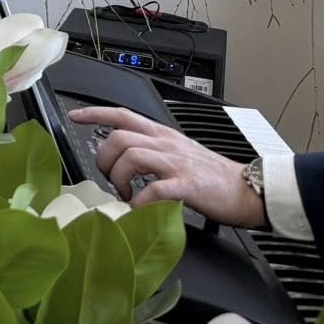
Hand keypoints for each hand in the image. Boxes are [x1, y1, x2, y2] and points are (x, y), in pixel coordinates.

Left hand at [68, 105, 267, 226]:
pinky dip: (140, 202)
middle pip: (119, 137)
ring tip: (125, 195)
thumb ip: (154, 153)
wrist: (249, 191)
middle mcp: (166, 144)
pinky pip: (154, 189)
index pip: (123, 114)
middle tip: (110, 179)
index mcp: (163, 135)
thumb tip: (126, 163)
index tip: (74, 116)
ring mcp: (177, 163)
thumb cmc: (213, 177)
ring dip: (119, 179)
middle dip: (105, 159)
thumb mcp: (179, 154)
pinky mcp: (188, 185)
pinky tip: (140, 210)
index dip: (96, 113)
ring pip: (131, 157)